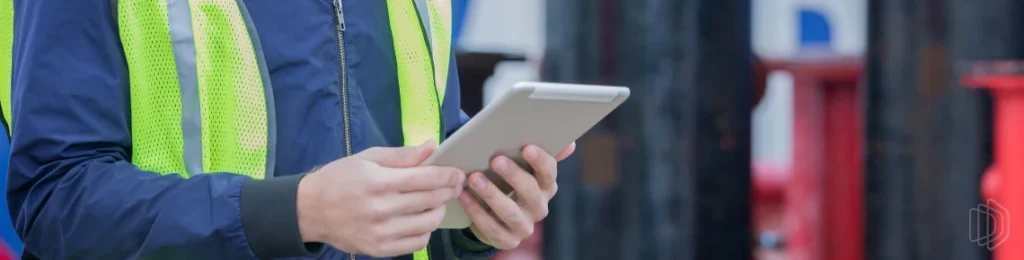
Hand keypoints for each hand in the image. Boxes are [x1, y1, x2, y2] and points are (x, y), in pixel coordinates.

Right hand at [296, 141, 464, 256]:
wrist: (310, 210)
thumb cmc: (340, 178)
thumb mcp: (368, 158)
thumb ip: (402, 155)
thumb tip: (432, 147)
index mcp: (379, 182)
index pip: (426, 178)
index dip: (448, 175)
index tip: (458, 173)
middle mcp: (381, 209)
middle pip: (431, 200)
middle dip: (449, 191)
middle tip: (454, 185)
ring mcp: (381, 232)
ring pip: (428, 223)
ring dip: (439, 211)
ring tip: (436, 202)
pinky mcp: (379, 249)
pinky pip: (416, 243)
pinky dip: (425, 231)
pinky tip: (421, 221)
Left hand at [458, 142, 575, 248]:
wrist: (497, 217)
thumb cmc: (510, 184)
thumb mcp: (524, 168)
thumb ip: (541, 155)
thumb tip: (570, 144)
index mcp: (546, 187)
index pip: (549, 173)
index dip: (540, 161)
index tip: (527, 147)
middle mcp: (539, 208)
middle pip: (531, 192)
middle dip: (514, 175)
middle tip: (496, 160)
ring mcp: (524, 226)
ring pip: (510, 212)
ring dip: (492, 194)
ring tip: (474, 178)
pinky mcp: (507, 240)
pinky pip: (491, 227)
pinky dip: (476, 211)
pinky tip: (464, 196)